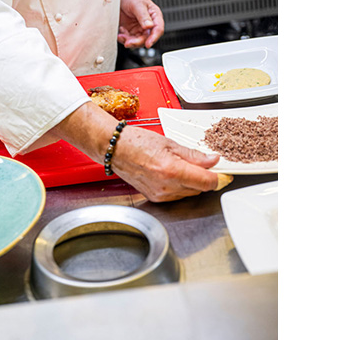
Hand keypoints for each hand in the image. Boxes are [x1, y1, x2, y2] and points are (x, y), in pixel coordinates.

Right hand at [52, 103, 221, 202]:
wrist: (115, 149)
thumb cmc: (137, 142)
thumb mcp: (169, 143)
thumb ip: (193, 155)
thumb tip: (213, 160)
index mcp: (172, 170)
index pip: (207, 182)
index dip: (219, 178)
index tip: (224, 173)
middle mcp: (166, 186)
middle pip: (200, 189)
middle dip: (205, 178)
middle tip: (205, 165)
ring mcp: (160, 195)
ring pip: (189, 193)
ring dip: (193, 182)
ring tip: (183, 166)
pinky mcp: (156, 198)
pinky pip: (177, 195)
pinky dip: (181, 186)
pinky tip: (173, 173)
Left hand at [118, 0, 164, 48]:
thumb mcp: (137, 4)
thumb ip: (143, 15)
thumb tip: (149, 26)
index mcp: (154, 16)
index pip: (158, 29)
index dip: (154, 38)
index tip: (148, 44)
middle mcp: (148, 23)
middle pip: (147, 38)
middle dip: (138, 42)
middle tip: (129, 42)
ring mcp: (138, 27)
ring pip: (137, 41)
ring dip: (129, 41)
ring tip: (121, 36)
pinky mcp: (129, 30)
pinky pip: (128, 39)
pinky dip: (123, 39)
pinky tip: (120, 33)